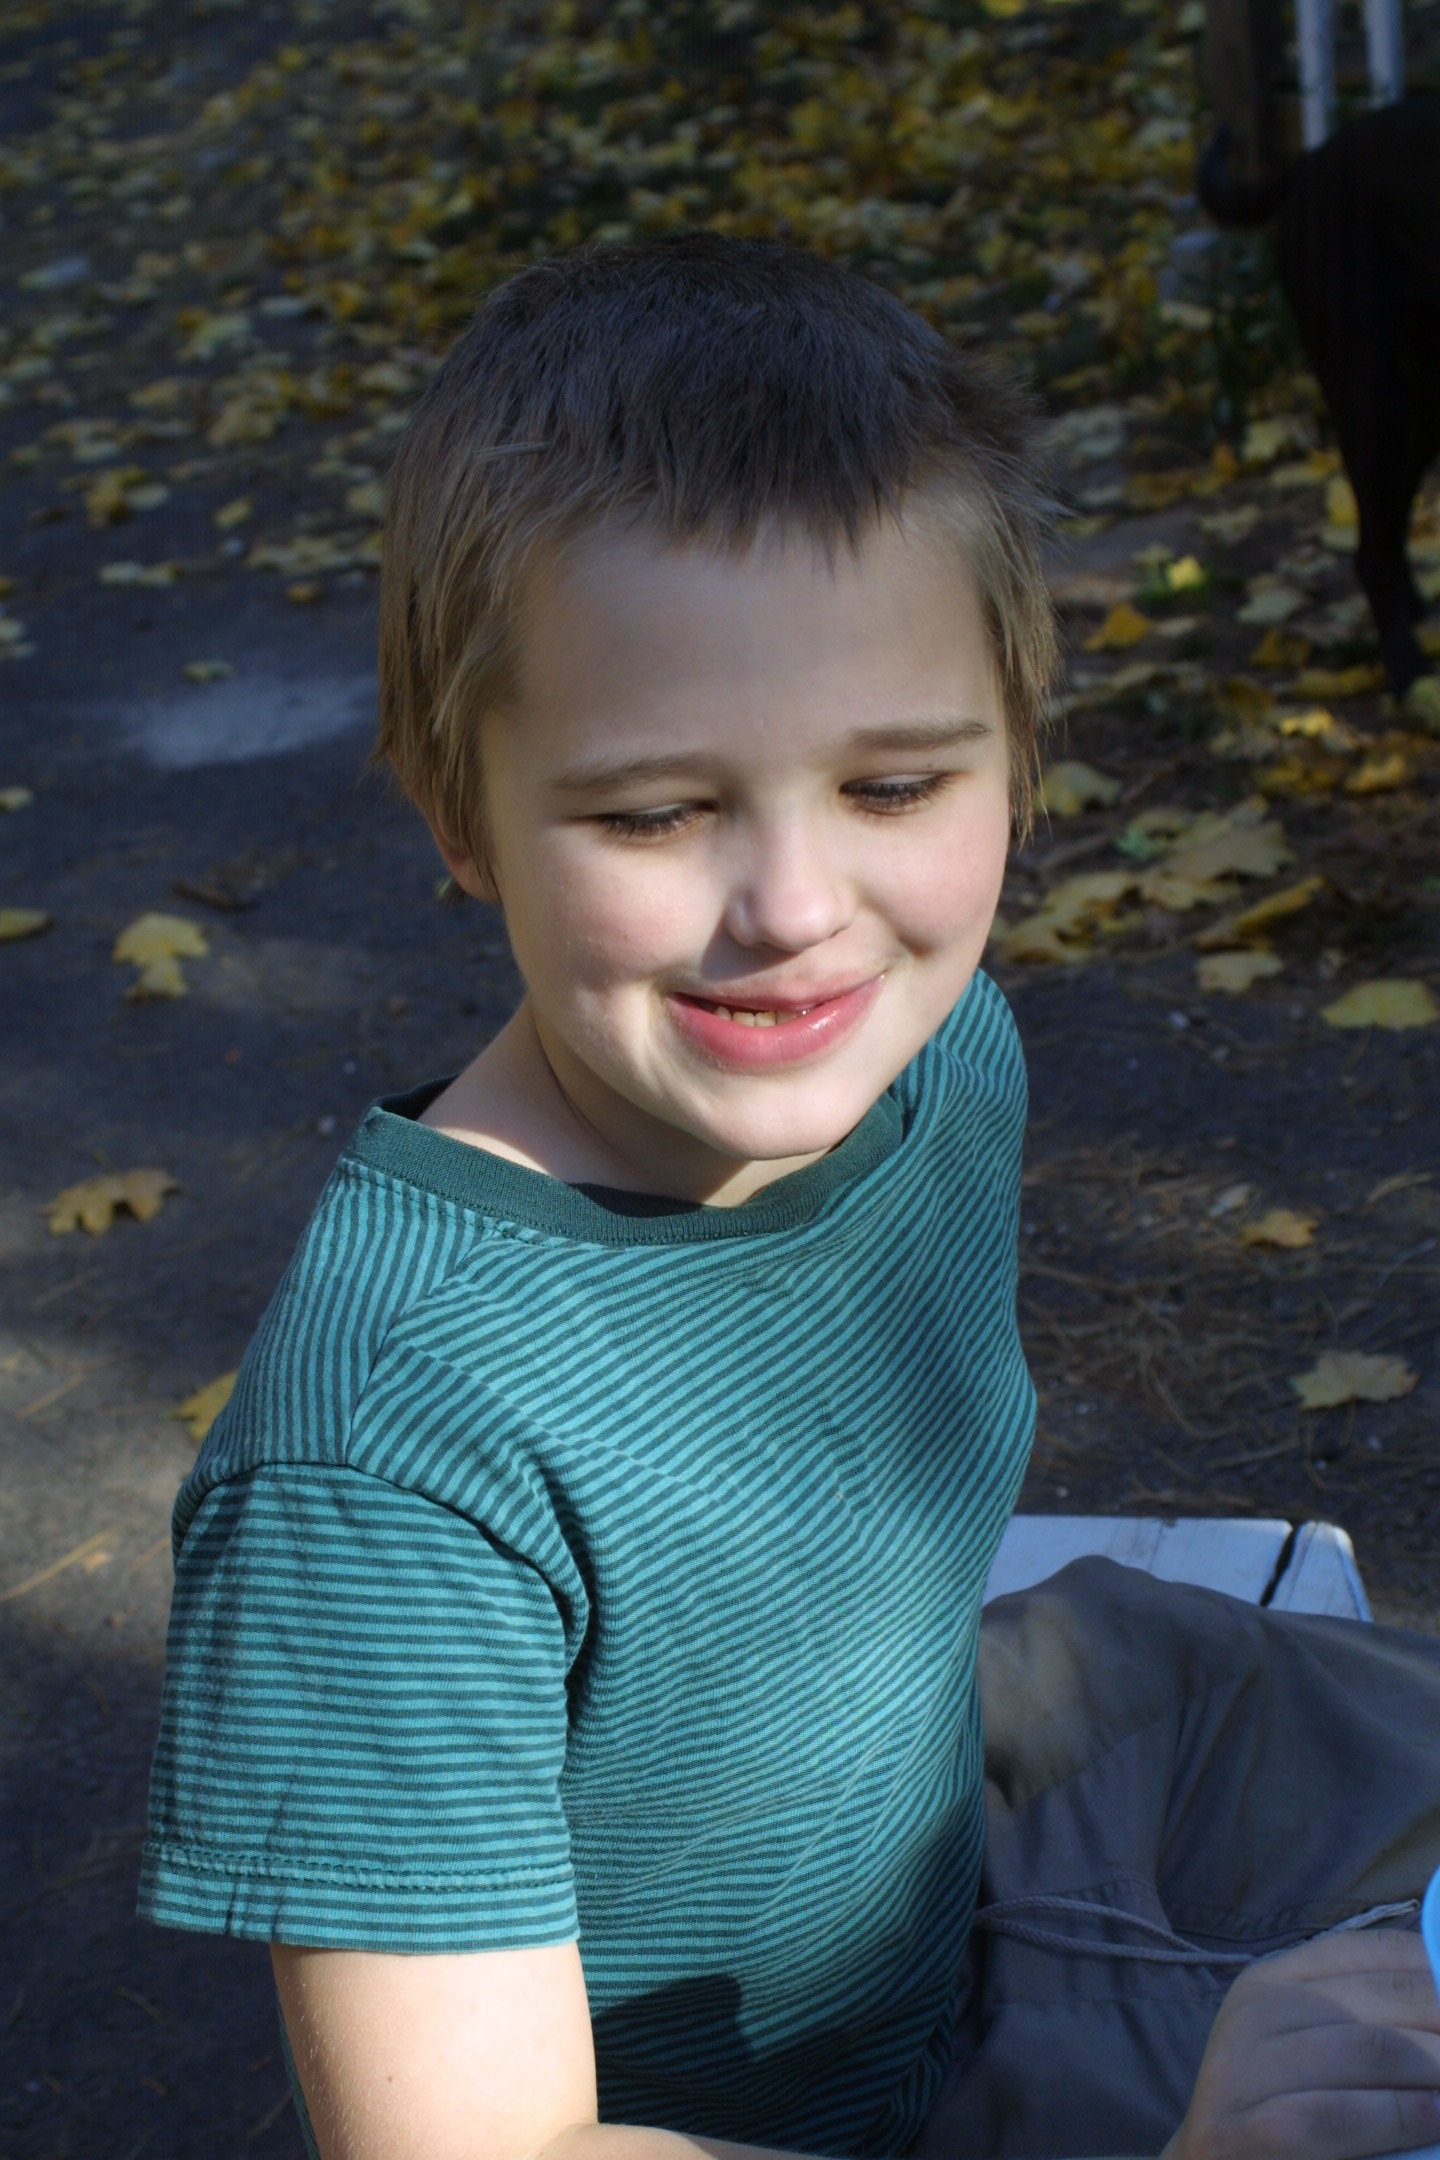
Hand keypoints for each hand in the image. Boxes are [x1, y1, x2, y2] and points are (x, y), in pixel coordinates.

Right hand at [1162, 1927, 1439, 2159]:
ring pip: (1373, 2050)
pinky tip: (1437, 2120)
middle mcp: (1257, 2009)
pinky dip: (1404, 2117)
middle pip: (1385, 1998)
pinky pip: (1344, 2115)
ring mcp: (1246, 2068)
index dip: (1438, 1967)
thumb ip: (1367, 2022)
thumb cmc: (1277, 2116)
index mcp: (1272, 1979)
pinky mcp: (1249, 2130)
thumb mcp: (1313, 2053)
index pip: (1375, 1952)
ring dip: (1438, 2069)